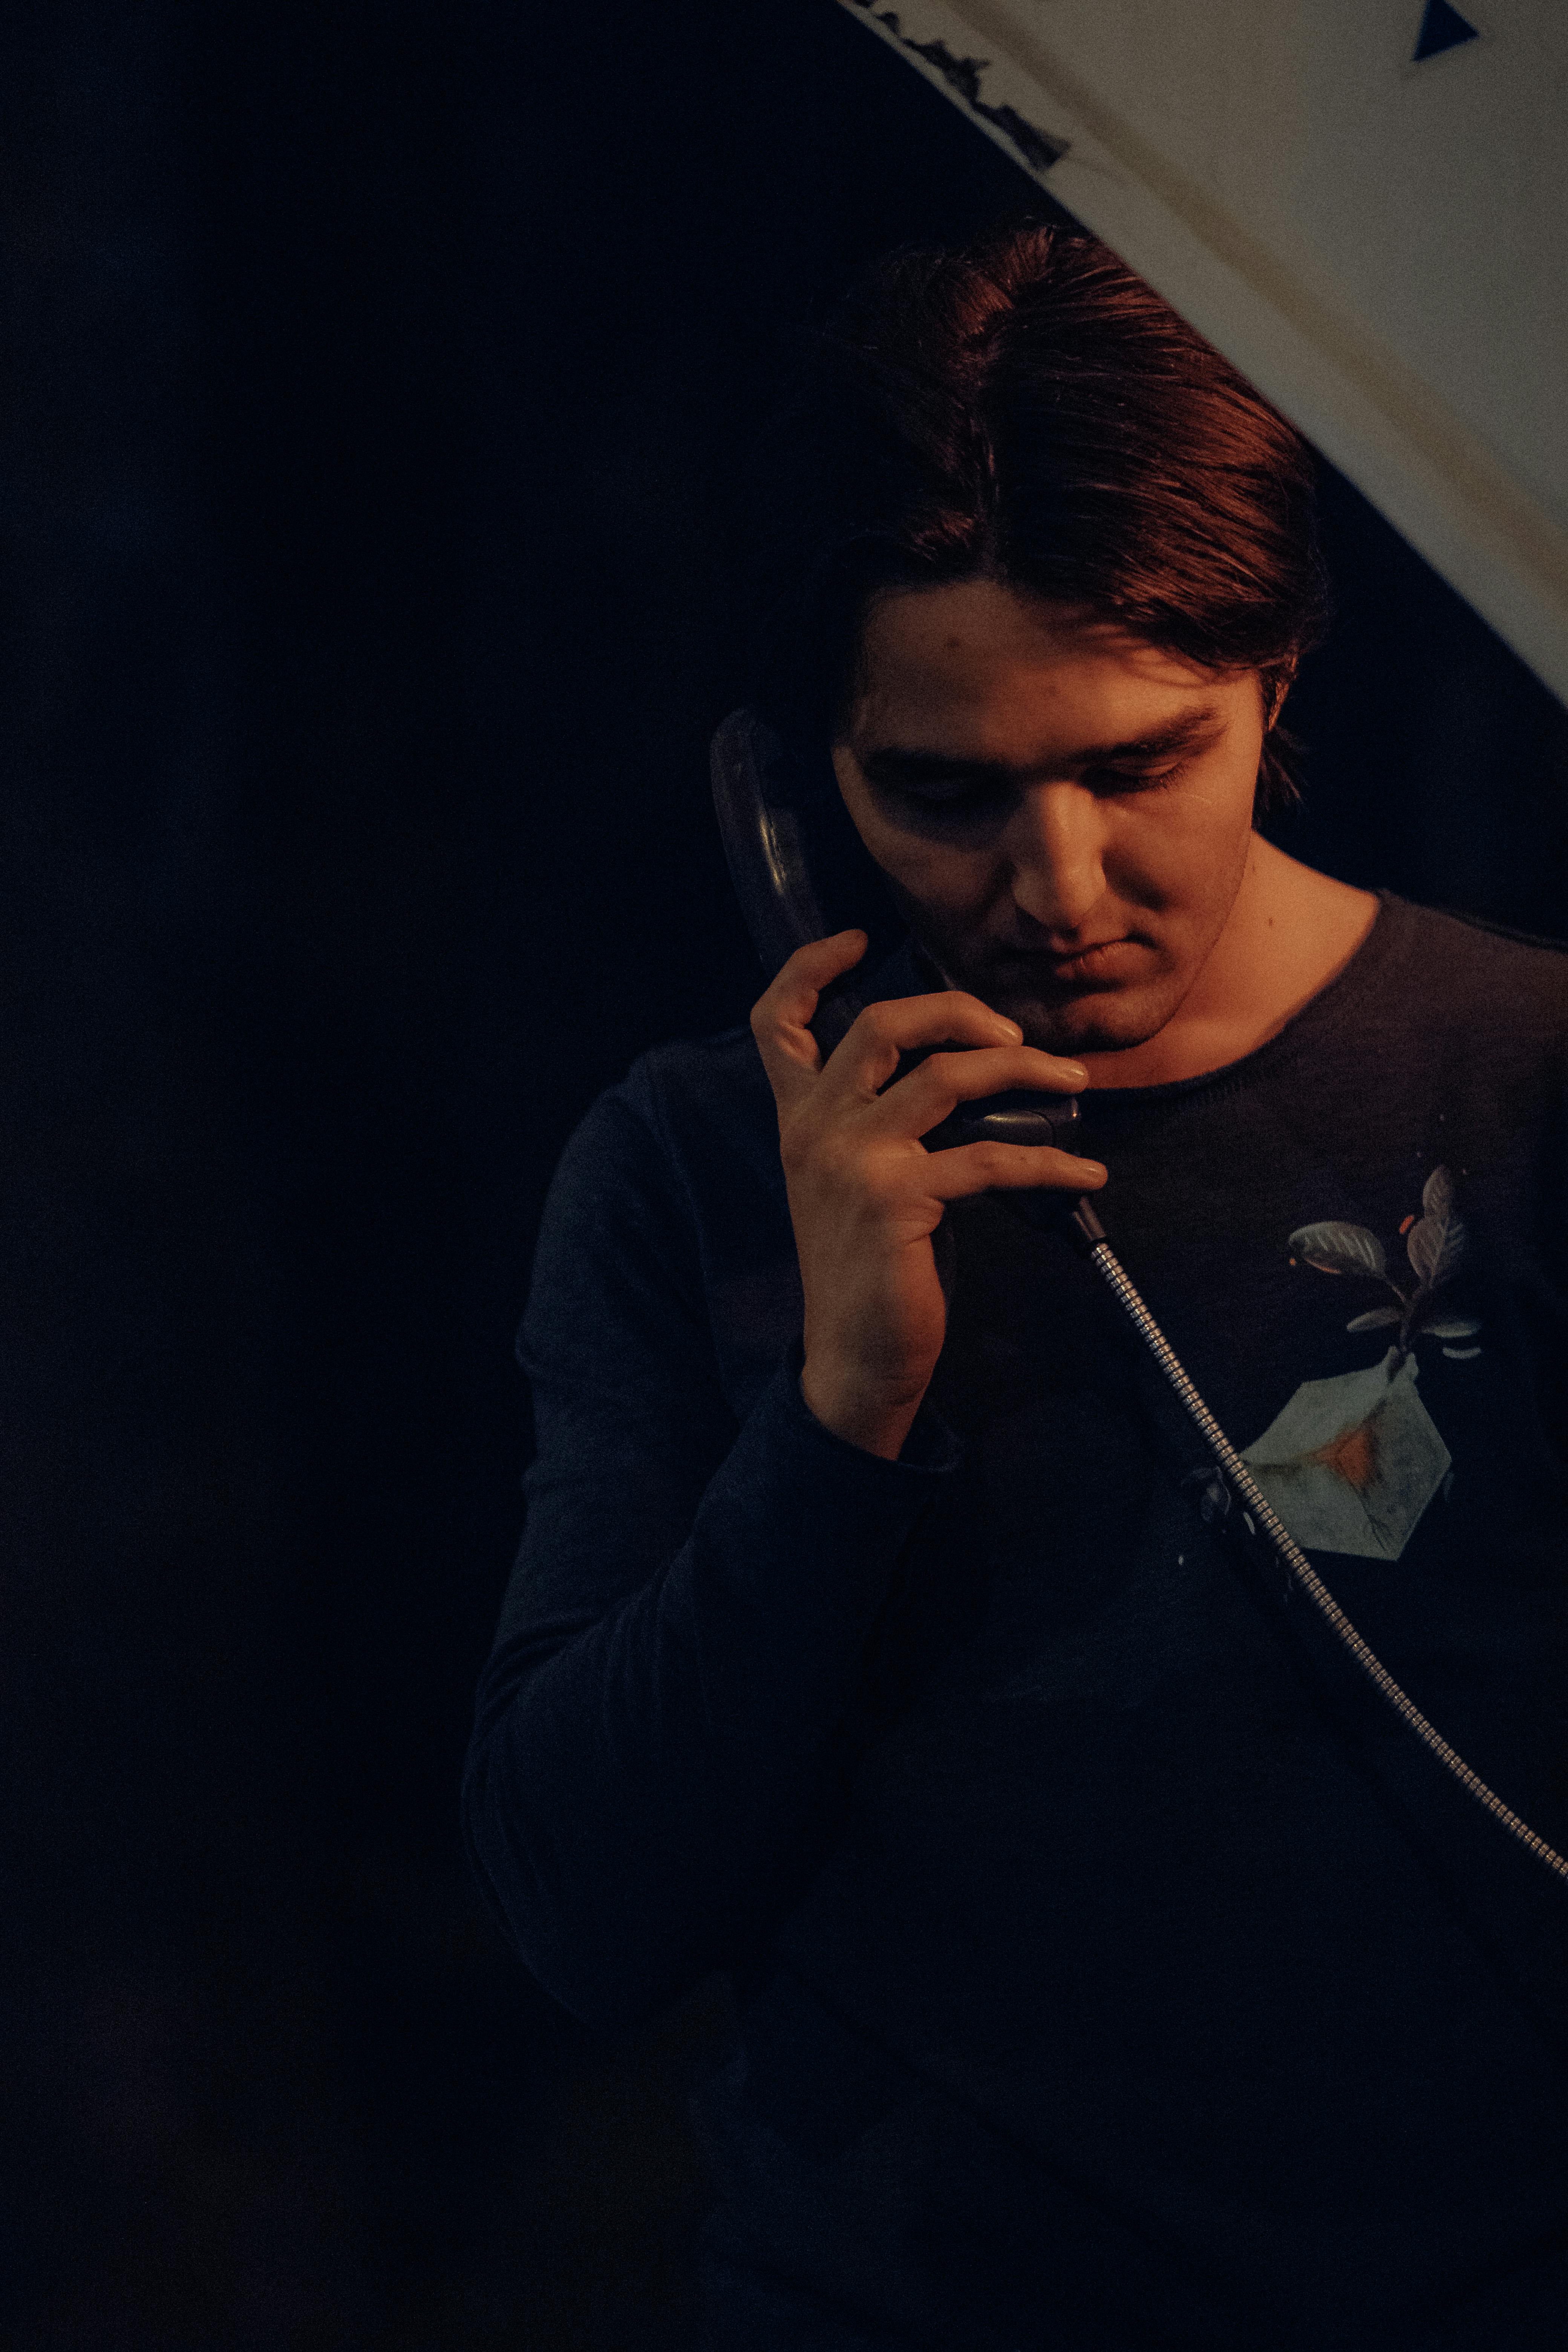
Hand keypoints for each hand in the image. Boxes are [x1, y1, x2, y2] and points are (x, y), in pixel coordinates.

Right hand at [750, 930, 1106, 1459]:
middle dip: (957, 1009)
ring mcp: (852, 1161)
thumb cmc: (870, 1269)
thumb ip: (883, 1125)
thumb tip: (968, 1075)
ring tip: (1073, 1086)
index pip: (777, 1023)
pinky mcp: (896, 1200)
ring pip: (946, 1076)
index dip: (809, 968)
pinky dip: (1050, 1162)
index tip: (857, 939)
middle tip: (1013, 1034)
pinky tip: (1085, 1174)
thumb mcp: (857, 1182)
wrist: (853, 1358)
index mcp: (799, 1120)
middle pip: (881, 1024)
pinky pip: (990, 1158)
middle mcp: (816, 1129)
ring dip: (1024, 1072)